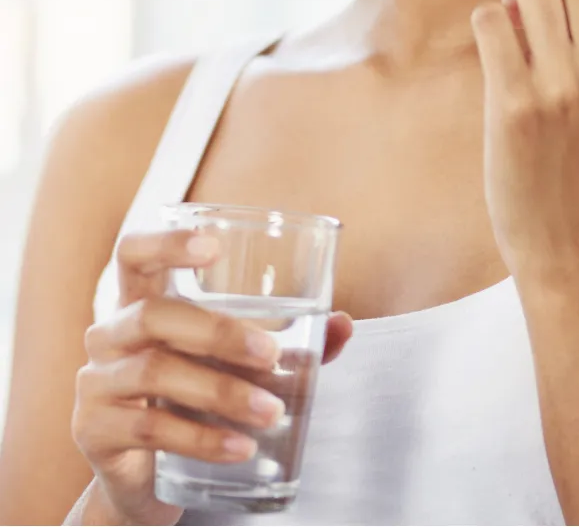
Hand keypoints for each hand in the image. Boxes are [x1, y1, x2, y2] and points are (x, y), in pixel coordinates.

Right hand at [71, 230, 352, 525]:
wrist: (149, 475)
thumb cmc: (197, 395)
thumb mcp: (239, 364)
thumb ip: (293, 342)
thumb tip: (343, 324)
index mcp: (142, 300)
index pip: (134, 253)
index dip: (167, 243)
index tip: (214, 246)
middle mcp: (111, 333)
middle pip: (153, 314)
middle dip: (218, 331)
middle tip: (273, 352)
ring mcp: (97, 382)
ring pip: (154, 372)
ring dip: (221, 391)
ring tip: (272, 411)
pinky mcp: (95, 432)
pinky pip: (150, 429)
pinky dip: (203, 438)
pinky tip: (242, 447)